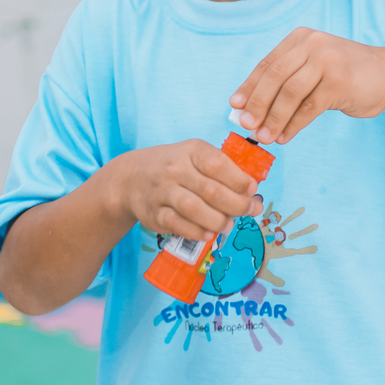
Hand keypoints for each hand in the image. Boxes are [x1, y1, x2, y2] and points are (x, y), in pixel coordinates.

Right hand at [119, 140, 260, 241]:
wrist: (131, 177)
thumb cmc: (174, 167)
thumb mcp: (195, 156)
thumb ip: (223, 170)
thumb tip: (253, 194)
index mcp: (191, 150)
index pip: (219, 164)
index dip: (240, 180)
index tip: (252, 191)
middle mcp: (175, 169)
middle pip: (212, 190)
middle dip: (236, 205)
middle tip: (249, 211)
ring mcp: (162, 192)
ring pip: (195, 209)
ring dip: (218, 220)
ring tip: (229, 224)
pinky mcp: (154, 213)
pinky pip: (178, 225)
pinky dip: (197, 232)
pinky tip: (209, 233)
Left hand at [229, 27, 384, 144]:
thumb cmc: (343, 74)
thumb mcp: (313, 68)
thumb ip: (286, 83)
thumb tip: (250, 111)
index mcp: (300, 38)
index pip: (268, 64)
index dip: (249, 86)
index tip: (234, 106)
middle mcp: (312, 44)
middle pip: (275, 77)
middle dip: (257, 104)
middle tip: (246, 125)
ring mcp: (327, 61)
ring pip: (290, 94)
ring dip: (273, 118)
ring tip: (264, 137)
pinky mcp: (340, 82)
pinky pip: (309, 108)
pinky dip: (293, 125)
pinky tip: (285, 137)